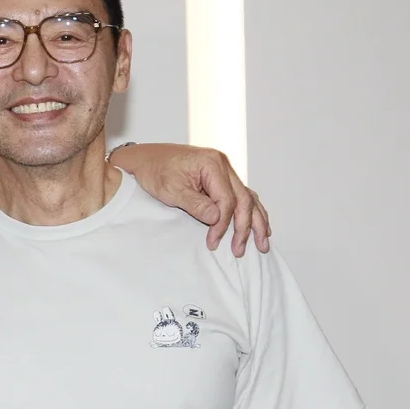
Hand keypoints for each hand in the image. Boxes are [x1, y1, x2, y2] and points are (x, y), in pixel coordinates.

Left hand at [109, 143, 270, 254]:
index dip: (223, 224)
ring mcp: (223, 170)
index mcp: (212, 164)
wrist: (146, 158)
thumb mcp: (171, 189)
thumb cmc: (155, 171)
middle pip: (244, 199)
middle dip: (245, 227)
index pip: (227, 200)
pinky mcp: (220, 178)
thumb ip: (195, 204)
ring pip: (248, 198)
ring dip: (256, 221)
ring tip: (263, 243)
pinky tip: (258, 224)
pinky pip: (241, 196)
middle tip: (240, 250)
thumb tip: (217, 219)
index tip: (213, 242)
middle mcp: (223, 165)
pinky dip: (250, 211)